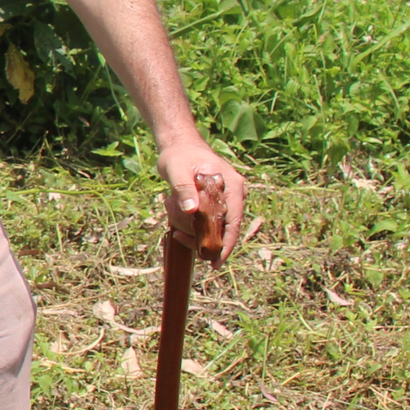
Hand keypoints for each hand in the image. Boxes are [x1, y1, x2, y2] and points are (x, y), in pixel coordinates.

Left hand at [157, 136, 245, 265]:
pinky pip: (208, 222)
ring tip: (175, 228)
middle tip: (181, 239)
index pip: (234, 223)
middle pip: (226, 229)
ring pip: (215, 227)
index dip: (226, 246)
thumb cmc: (178, 156)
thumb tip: (192, 210)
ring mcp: (227, 199)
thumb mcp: (176, 170)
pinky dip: (194, 227)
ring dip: (196, 233)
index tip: (215, 263)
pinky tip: (178, 224)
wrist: (178, 146)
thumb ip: (184, 188)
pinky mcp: (216, 203)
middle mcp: (235, 194)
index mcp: (232, 187)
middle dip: (205, 240)